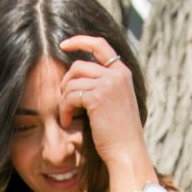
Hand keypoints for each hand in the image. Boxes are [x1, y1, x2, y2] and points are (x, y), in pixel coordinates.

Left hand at [57, 34, 151, 183]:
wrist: (127, 151)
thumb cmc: (119, 133)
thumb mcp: (115, 102)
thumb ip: (103, 84)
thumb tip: (76, 74)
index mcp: (123, 73)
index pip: (100, 45)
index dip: (80, 40)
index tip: (63, 44)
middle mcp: (117, 74)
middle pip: (79, 66)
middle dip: (66, 82)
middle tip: (64, 101)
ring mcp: (108, 84)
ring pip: (72, 82)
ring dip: (64, 100)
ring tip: (67, 115)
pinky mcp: (97, 97)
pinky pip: (70, 96)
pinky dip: (64, 109)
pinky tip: (68, 121)